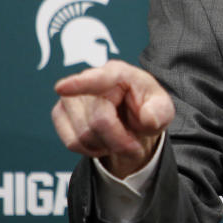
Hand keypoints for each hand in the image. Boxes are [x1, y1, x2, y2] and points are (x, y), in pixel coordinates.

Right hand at [52, 60, 174, 177]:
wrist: (132, 118)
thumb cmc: (147, 109)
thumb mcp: (163, 109)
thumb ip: (160, 113)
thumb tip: (148, 119)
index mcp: (119, 73)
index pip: (98, 79)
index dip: (80, 84)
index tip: (62, 88)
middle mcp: (90, 79)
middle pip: (99, 122)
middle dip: (119, 141)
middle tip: (134, 144)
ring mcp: (71, 95)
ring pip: (84, 136)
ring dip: (106, 146)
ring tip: (119, 137)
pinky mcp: (59, 112)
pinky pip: (72, 143)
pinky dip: (90, 149)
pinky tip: (103, 141)